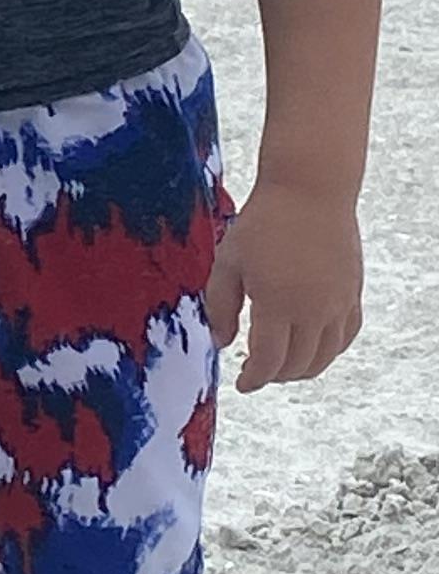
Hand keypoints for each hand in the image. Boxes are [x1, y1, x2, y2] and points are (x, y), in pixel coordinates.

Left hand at [209, 183, 363, 390]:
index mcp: (278, 305)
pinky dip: (330, 350)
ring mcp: (339, 303)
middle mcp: (314, 310)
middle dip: (275, 376)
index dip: (254, 379)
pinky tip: (313, 347)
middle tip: (257, 371)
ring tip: (282, 364)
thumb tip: (223, 343)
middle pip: (298, 364)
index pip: (269, 361)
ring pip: (326, 356)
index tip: (242, 384)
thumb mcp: (228, 262)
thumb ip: (220, 306)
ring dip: (303, 368)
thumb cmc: (262, 222)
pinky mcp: (353, 292)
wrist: (310, 189)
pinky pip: (346, 335)